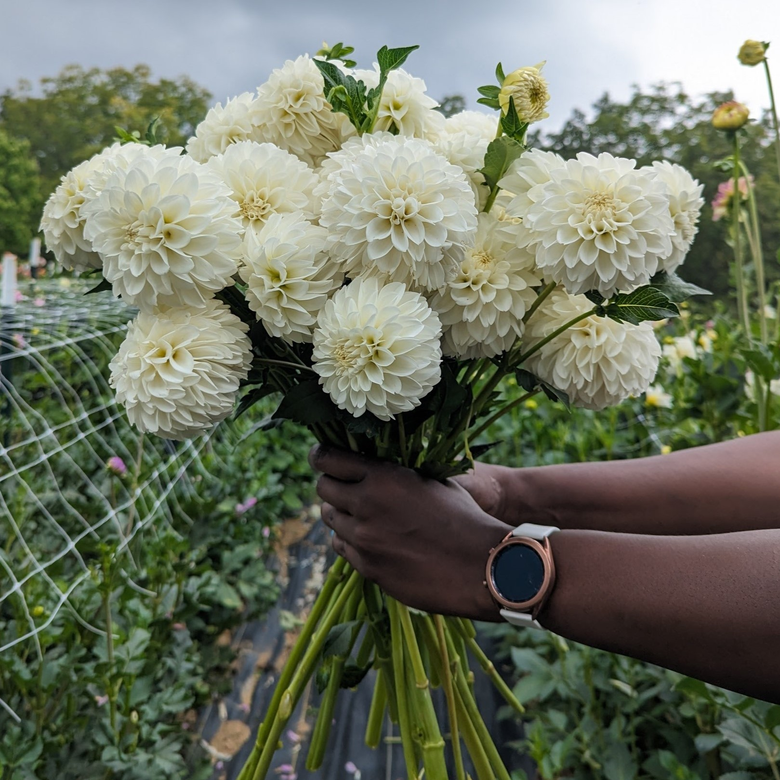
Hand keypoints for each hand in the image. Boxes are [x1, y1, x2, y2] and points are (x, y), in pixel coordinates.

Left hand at [309, 446, 512, 620]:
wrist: (480, 566)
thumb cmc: (463, 517)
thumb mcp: (430, 480)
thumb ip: (395, 472)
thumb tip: (373, 461)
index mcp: (381, 476)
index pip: (328, 459)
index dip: (320, 455)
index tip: (320, 456)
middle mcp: (364, 505)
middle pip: (323, 489)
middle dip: (330, 484)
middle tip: (343, 486)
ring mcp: (362, 539)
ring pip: (330, 520)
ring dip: (340, 513)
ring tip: (360, 514)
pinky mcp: (367, 567)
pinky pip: (342, 548)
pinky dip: (350, 540)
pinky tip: (368, 539)